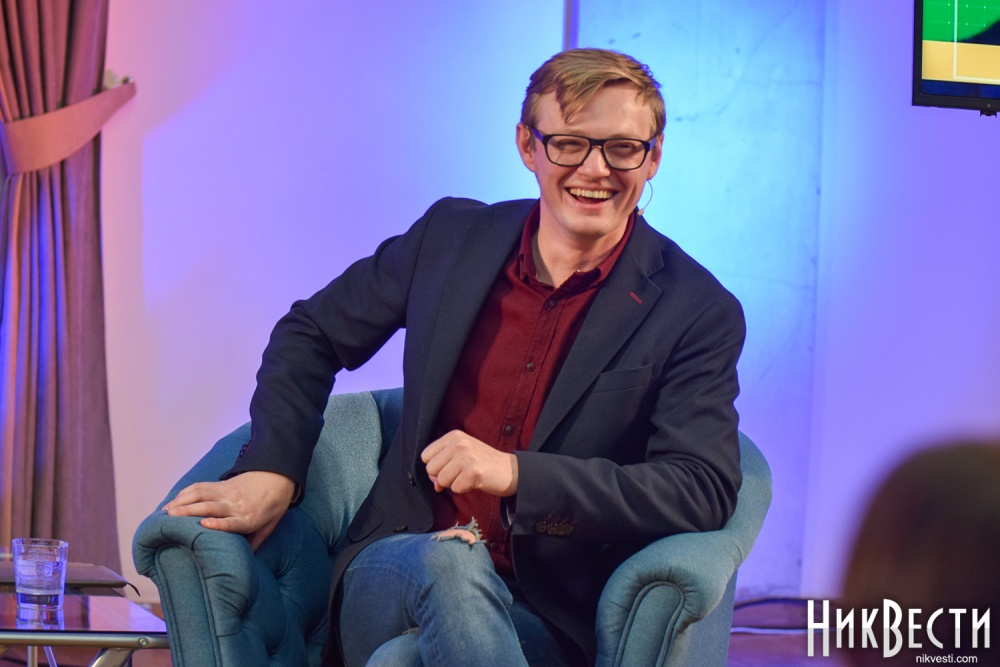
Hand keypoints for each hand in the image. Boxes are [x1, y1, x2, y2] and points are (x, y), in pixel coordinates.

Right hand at [162, 471, 295, 550]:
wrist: (278, 476)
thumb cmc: (273, 504)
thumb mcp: (270, 525)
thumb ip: (257, 541)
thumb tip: (246, 559)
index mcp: (248, 518)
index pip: (231, 522)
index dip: (218, 523)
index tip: (204, 524)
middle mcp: (235, 505)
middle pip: (211, 507)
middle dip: (190, 511)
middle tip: (171, 518)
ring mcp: (226, 493)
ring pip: (202, 495)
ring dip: (183, 501)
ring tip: (166, 511)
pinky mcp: (221, 484)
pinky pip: (201, 487)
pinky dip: (185, 493)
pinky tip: (173, 501)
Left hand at [421, 430, 517, 496]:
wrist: (511, 470)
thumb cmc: (484, 463)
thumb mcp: (461, 456)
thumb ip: (443, 466)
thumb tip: (434, 484)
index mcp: (453, 436)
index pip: (425, 456)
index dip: (435, 466)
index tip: (450, 467)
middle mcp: (459, 443)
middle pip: (431, 469)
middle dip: (443, 476)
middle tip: (461, 472)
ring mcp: (466, 456)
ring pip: (441, 480)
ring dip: (454, 483)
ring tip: (468, 476)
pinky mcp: (473, 472)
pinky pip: (455, 488)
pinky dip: (464, 489)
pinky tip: (475, 481)